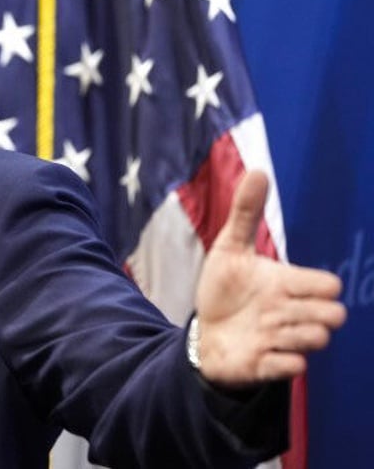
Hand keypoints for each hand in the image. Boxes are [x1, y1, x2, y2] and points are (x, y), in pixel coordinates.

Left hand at [194, 171, 345, 386]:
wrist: (204, 332)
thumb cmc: (223, 289)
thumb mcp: (229, 248)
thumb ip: (246, 213)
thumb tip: (259, 171)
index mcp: (288, 284)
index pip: (330, 286)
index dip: (316, 285)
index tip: (284, 284)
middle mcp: (291, 313)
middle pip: (335, 315)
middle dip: (310, 312)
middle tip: (275, 309)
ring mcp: (284, 341)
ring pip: (317, 340)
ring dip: (293, 334)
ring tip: (264, 329)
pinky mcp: (270, 366)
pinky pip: (293, 368)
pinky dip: (280, 361)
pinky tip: (259, 351)